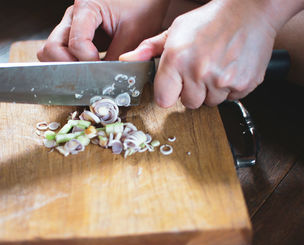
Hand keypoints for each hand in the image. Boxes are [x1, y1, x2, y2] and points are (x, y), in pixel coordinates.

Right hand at [37, 0, 169, 61]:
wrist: (147, 2)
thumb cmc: (143, 9)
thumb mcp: (134, 34)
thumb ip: (117, 59)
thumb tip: (104, 82)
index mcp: (87, 6)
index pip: (76, 42)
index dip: (88, 61)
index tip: (103, 69)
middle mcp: (73, 15)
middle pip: (52, 48)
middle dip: (69, 66)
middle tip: (89, 74)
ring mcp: (70, 26)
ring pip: (51, 52)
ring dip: (66, 66)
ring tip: (88, 71)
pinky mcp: (73, 36)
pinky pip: (60, 54)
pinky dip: (69, 65)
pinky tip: (87, 69)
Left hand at [120, 0, 276, 107]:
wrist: (250, 10)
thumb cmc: (209, 19)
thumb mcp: (174, 30)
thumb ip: (148, 49)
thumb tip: (126, 60)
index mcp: (177, 60)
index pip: (163, 100)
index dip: (168, 93)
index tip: (173, 85)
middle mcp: (199, 72)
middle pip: (189, 103)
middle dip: (192, 91)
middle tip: (199, 70)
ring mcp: (223, 80)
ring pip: (211, 102)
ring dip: (211, 90)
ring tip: (216, 66)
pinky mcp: (244, 84)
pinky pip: (231, 99)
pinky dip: (230, 88)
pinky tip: (229, 68)